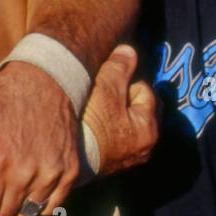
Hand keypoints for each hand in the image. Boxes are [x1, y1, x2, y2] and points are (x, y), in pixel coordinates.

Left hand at [0, 63, 78, 215]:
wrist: (46, 79)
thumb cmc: (0, 95)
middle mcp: (24, 171)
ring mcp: (50, 172)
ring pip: (27, 214)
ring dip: (12, 212)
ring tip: (0, 202)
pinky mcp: (69, 170)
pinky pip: (51, 205)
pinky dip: (37, 207)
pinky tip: (25, 195)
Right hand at [82, 45, 158, 176]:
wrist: (66, 160)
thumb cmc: (90, 122)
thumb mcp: (107, 87)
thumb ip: (120, 67)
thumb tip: (129, 52)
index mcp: (149, 128)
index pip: (144, 90)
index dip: (124, 82)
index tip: (106, 82)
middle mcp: (144, 148)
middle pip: (138, 110)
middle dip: (123, 99)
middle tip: (102, 93)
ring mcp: (126, 159)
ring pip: (124, 125)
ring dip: (113, 115)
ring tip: (93, 108)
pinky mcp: (108, 164)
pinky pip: (112, 138)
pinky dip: (105, 130)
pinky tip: (88, 125)